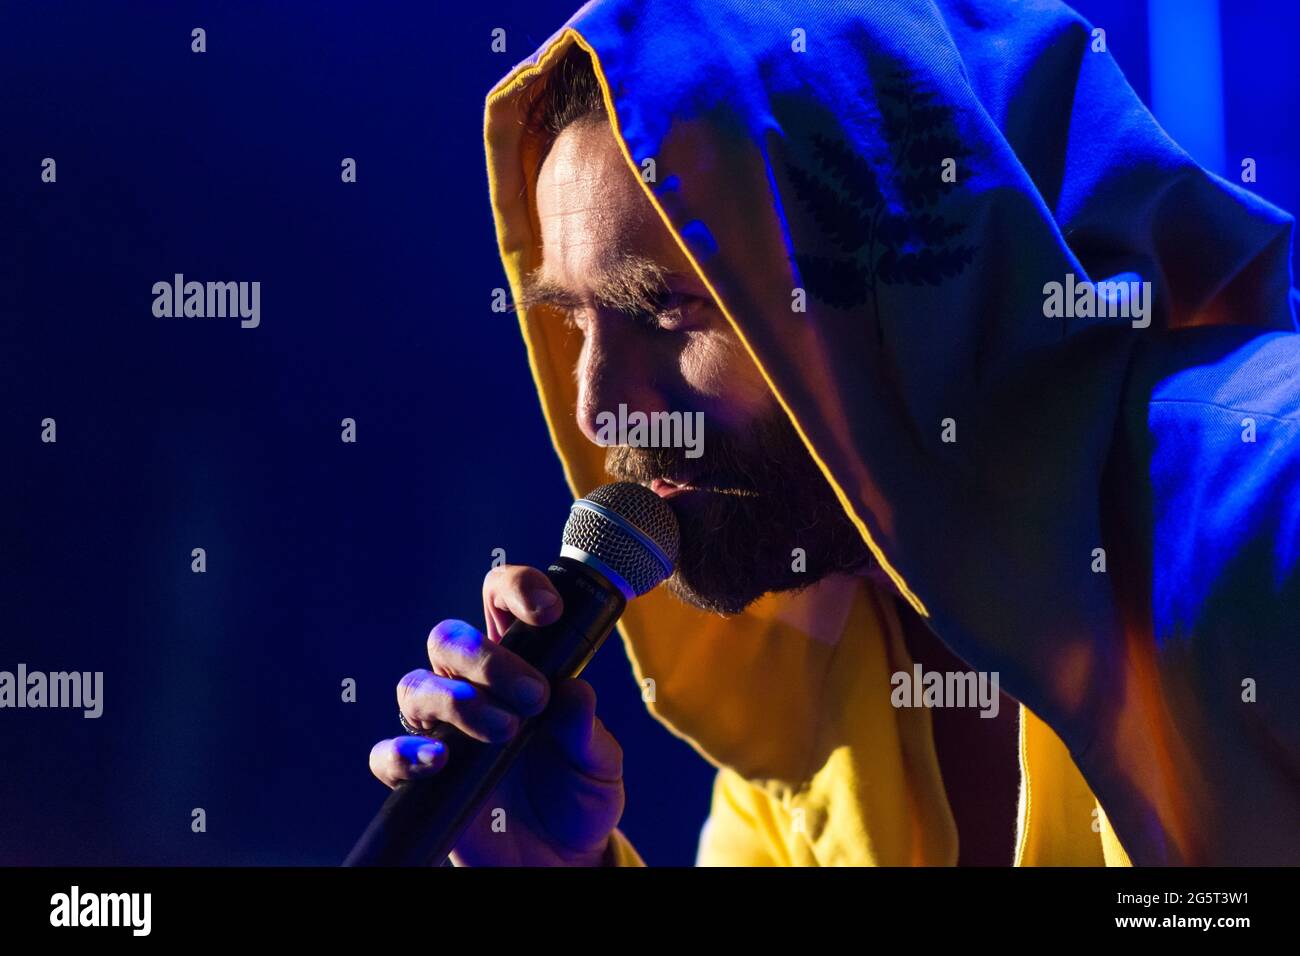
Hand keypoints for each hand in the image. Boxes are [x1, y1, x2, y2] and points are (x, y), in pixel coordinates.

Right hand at [368, 564, 625, 865]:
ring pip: (416, 686)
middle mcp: (474, 691)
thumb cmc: (580, 798)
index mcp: (519, 668)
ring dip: (457, 700)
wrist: (562, 862)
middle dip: (487, 658)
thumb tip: (573, 691)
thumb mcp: (600, 763)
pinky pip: (389, 755)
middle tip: (533, 696)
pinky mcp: (423, 780)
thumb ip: (587, 728)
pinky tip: (439, 760)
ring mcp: (444, 733)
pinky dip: (405, 754)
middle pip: (448, 640)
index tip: (547, 611)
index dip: (517, 591)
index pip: (499, 603)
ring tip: (504, 731)